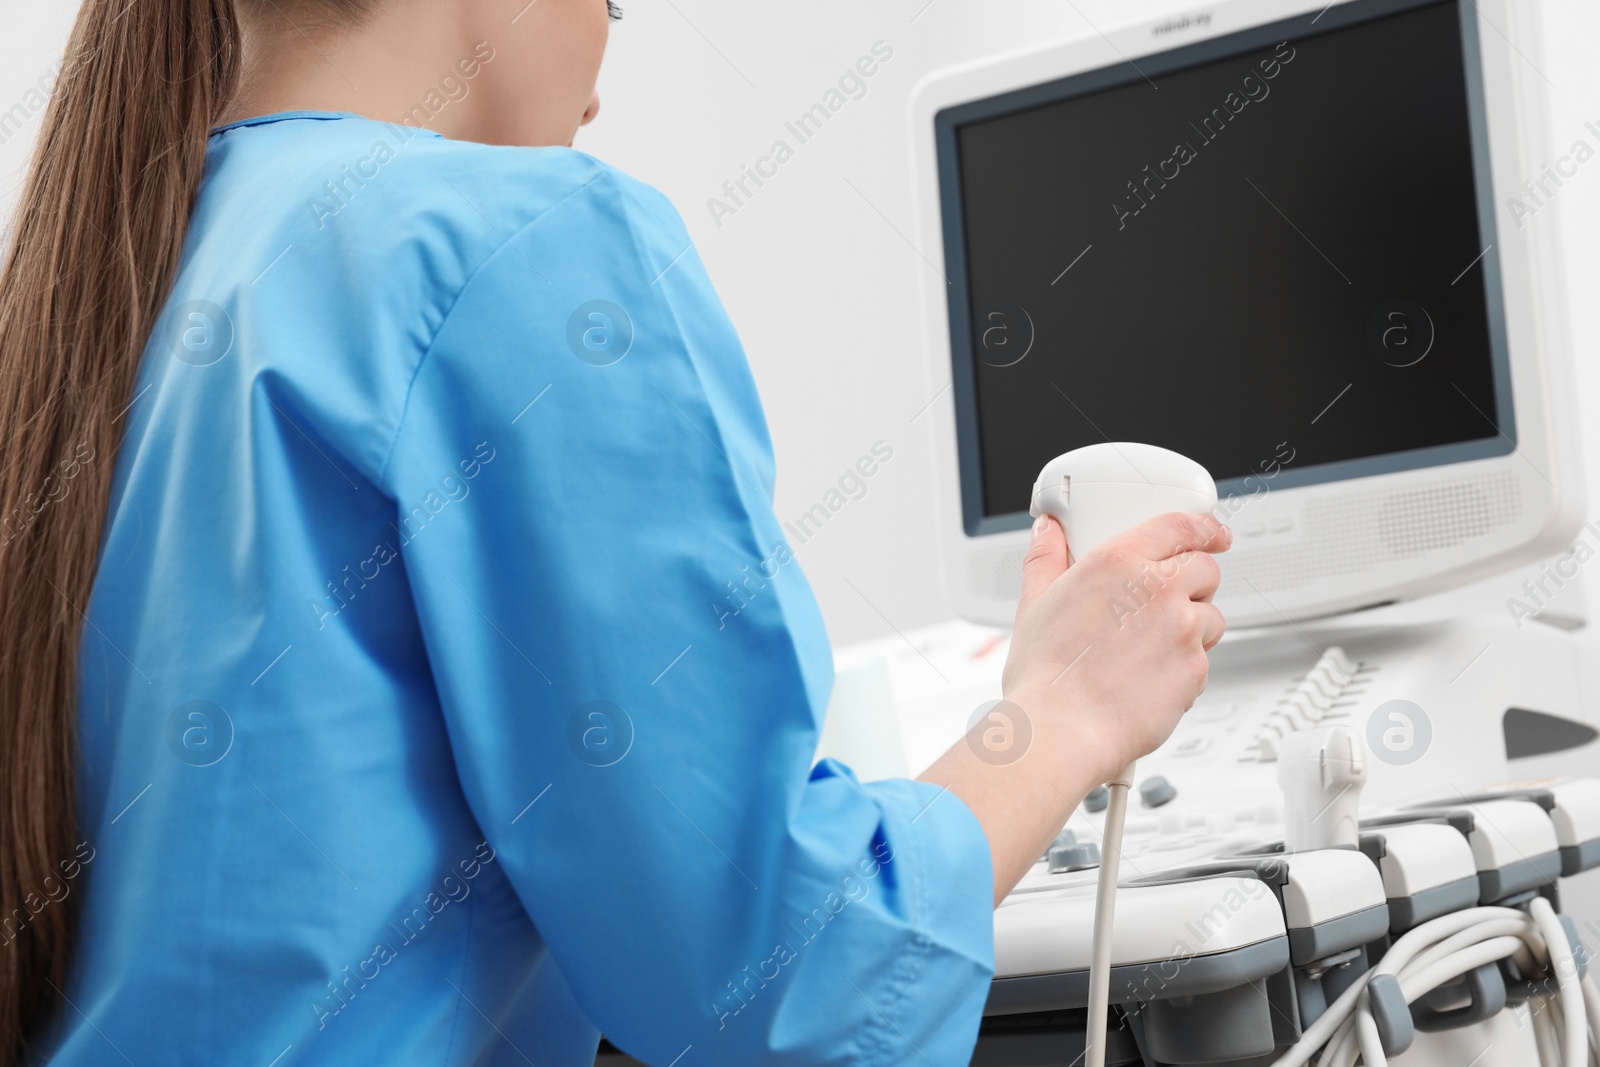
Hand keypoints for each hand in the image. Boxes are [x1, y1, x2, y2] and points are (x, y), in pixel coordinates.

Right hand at [1002, 511, 1230, 786]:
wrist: (1062, 730)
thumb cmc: (1045, 675)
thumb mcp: (1033, 603)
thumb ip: (1045, 558)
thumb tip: (1047, 532)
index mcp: (1118, 562)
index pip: (1179, 526)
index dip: (1203, 527)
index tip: (1211, 533)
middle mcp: (1157, 589)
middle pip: (1205, 569)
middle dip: (1194, 582)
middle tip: (1168, 600)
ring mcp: (1181, 629)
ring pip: (1212, 616)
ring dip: (1193, 626)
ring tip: (1153, 647)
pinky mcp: (1195, 669)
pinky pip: (1204, 659)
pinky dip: (1186, 665)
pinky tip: (1150, 676)